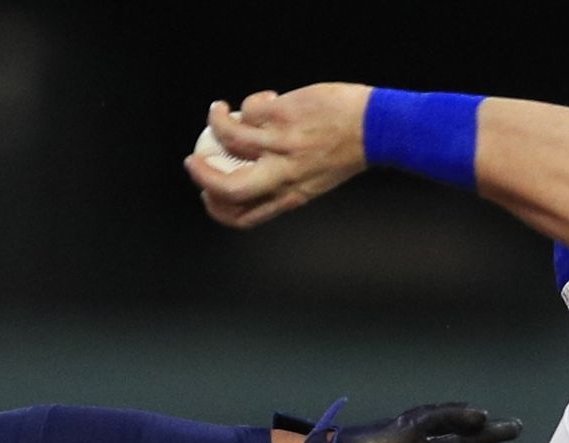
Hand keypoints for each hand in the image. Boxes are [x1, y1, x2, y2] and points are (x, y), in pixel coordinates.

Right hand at [187, 85, 371, 229]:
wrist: (375, 128)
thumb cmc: (347, 151)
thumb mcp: (315, 179)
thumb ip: (285, 181)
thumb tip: (253, 169)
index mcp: (288, 196)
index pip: (242, 216)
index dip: (216, 208)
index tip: (208, 195)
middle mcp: (281, 175)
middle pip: (227, 187)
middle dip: (201, 175)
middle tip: (193, 160)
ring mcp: (280, 144)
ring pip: (228, 137)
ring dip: (215, 122)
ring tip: (217, 111)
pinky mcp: (281, 115)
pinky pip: (249, 109)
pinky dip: (250, 102)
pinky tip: (264, 99)